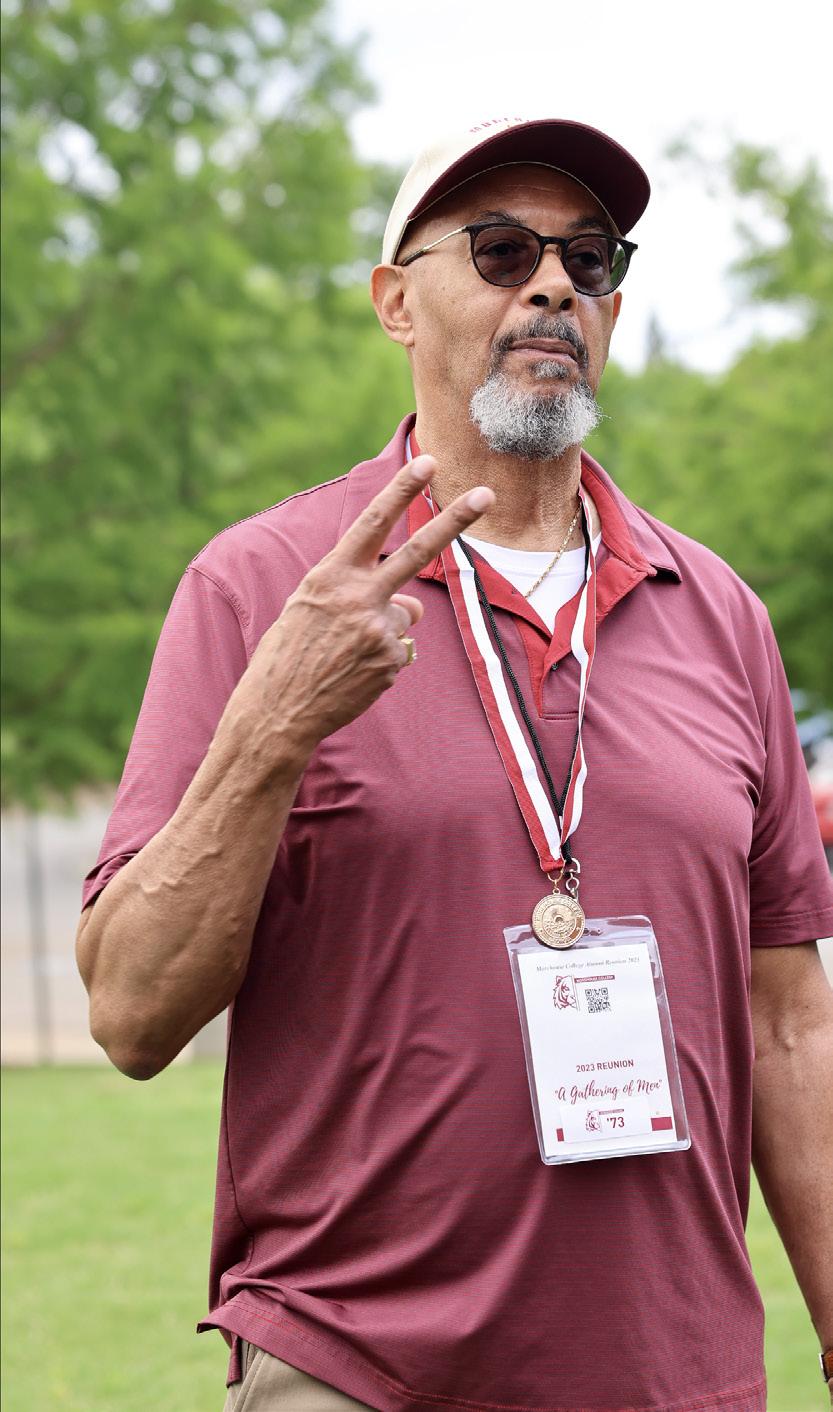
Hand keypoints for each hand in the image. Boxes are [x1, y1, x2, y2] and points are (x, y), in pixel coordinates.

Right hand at [241, 454, 493, 755]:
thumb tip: (415, 605)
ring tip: (343, 654)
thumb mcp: (312, 609)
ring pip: (404, 616)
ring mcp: (378, 630)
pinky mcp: (391, 661)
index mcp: (330, 576)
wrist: (278, 711)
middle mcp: (359, 597)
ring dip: (382, 632)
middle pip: (418, 552)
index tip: (428, 462)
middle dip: (454, 521)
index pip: (372, 523)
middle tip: (486, 495)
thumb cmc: (289, 654)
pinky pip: (399, 652)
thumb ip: (361, 593)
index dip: (401, 491)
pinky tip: (351, 674)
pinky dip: (380, 661)